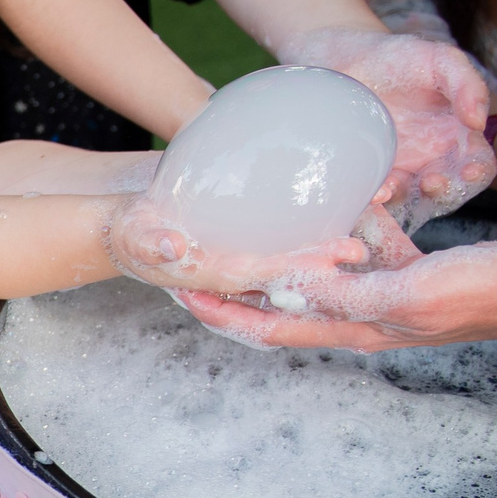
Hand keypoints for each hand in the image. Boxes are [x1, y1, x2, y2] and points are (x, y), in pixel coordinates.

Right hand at [102, 187, 373, 293]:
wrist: (132, 232)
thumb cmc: (132, 232)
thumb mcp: (134, 236)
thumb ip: (152, 243)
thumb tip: (175, 248)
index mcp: (213, 280)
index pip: (263, 278)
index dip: (298, 269)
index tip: (333, 259)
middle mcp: (237, 280)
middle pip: (287, 277)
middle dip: (323, 267)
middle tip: (361, 249)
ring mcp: (246, 268)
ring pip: (291, 267)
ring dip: (323, 255)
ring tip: (364, 236)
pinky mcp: (251, 251)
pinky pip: (286, 250)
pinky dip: (313, 239)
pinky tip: (343, 217)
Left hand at [172, 239, 496, 352]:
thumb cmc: (490, 292)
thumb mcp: (412, 291)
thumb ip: (349, 294)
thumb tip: (286, 292)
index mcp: (356, 328)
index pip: (268, 325)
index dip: (221, 311)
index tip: (178, 289)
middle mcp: (363, 315)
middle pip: (282, 302)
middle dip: (239, 282)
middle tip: (199, 252)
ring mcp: (387, 293)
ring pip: (320, 271)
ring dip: (290, 251)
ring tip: (255, 221)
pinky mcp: (412, 269)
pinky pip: (366, 245)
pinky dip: (352, 224)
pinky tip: (348, 195)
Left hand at [276, 28, 496, 226]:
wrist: (347, 59)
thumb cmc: (400, 58)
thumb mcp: (440, 61)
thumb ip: (467, 83)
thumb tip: (479, 122)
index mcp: (457, 134)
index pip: (479, 162)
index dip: (478, 171)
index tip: (469, 171)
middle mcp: (432, 157)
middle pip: (448, 188)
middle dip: (444, 192)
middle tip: (432, 182)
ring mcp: (400, 167)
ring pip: (409, 196)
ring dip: (403, 197)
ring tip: (390, 188)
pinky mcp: (369, 171)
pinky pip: (375, 192)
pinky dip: (374, 197)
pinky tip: (371, 191)